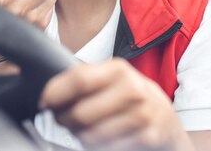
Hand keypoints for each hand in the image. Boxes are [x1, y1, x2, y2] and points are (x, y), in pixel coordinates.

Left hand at [39, 58, 192, 150]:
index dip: (55, 93)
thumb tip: (47, 94)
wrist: (166, 118)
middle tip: (61, 119)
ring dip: (78, 135)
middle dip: (63, 120)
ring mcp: (142, 114)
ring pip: (91, 135)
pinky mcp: (148, 137)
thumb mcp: (109, 78)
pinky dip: (95, 146)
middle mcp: (133, 89)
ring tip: (79, 129)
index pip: (79, 80)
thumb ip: (82, 79)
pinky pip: (106, 148)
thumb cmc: (126, 95)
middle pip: (81, 112)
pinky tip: (99, 138)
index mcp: (117, 69)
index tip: (44, 102)